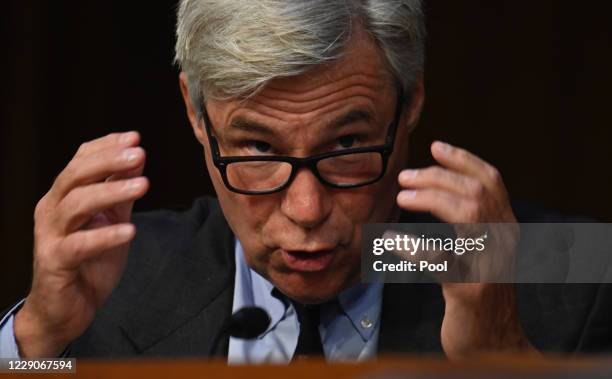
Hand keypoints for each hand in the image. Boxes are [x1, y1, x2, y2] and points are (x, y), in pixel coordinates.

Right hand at [14, 132, 148, 357]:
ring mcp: (51, 236)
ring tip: (143, 185)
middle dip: (107, 161)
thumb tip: (137, 157)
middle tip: (139, 154)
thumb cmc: (89, 262)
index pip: (80, 161)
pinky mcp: (55, 262)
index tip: (135, 138)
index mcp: (64, 197)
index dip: (106, 147)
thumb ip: (121, 191)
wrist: (67, 309)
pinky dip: (105, 236)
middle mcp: (53, 210)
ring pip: (75, 204)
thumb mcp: (111, 219)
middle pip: (74, 176)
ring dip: (110, 192)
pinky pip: (79, 245)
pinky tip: (130, 230)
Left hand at [396, 141, 531, 357]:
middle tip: (405, 176)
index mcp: (505, 228)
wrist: (493, 345)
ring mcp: (490, 266)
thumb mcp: (479, 254)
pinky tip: (393, 240)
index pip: (491, 182)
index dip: (463, 159)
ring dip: (431, 198)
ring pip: (468, 214)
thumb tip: (435, 190)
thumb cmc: (477, 295)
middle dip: (438, 176)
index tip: (435, 146)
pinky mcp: (470, 291)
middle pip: (476, 191)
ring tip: (402, 196)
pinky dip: (414, 246)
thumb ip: (469, 224)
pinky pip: (441, 260)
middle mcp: (504, 241)